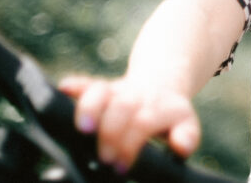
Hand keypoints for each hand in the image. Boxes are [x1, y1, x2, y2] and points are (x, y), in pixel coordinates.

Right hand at [58, 75, 200, 173]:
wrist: (162, 86)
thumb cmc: (170, 117)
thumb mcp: (186, 126)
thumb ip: (186, 137)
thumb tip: (181, 147)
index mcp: (161, 106)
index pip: (144, 123)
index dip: (130, 144)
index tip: (120, 167)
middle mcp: (140, 95)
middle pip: (122, 106)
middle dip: (110, 132)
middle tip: (104, 158)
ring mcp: (119, 89)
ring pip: (100, 91)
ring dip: (89, 108)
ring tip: (83, 129)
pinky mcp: (102, 87)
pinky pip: (85, 83)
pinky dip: (74, 87)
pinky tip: (64, 90)